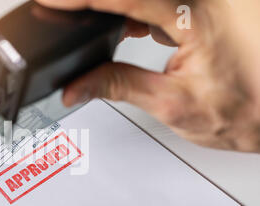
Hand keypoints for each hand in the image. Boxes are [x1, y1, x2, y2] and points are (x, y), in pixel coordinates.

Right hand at [36, 0, 259, 152]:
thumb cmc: (248, 110)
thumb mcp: (172, 103)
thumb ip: (118, 86)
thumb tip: (77, 86)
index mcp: (198, 13)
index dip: (78, 0)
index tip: (49, 2)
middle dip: (96, 6)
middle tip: (67, 17)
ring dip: (117, 9)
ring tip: (95, 29)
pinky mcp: (208, 3)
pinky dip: (138, 10)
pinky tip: (130, 27)